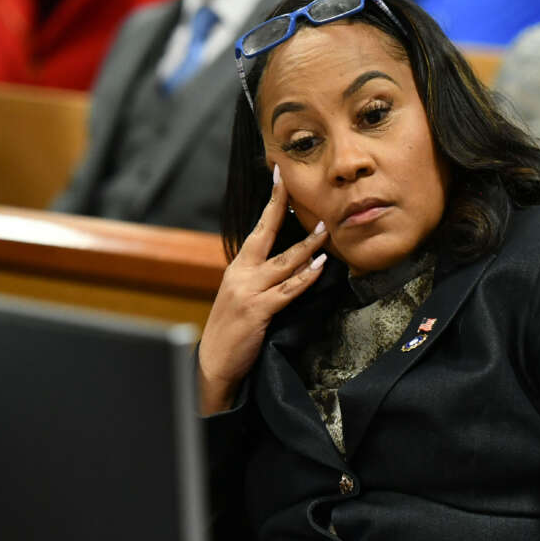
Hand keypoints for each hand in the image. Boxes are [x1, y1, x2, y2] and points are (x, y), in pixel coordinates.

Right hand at [198, 165, 327, 414]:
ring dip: (307, 245)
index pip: (257, 229)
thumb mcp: (240, 298)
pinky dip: (305, 277)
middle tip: (297, 184)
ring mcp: (248, 291)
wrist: (214, 363)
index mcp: (238, 269)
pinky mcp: (258, 311)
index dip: (270, 203)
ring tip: (326, 229)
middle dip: (280, 206)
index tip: (280, 177)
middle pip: (265, 234)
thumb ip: (259, 279)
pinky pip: (287, 290)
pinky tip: (319, 267)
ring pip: (283, 262)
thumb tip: (288, 261)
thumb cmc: (231, 332)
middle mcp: (240, 274)